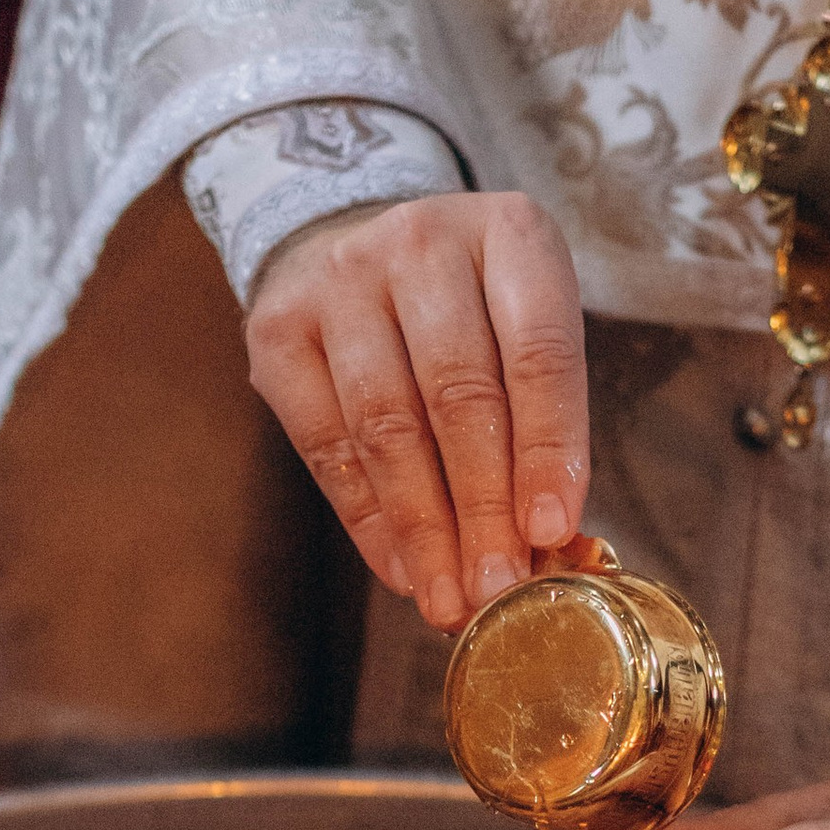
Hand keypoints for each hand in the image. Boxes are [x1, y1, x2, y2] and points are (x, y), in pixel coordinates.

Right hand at [245, 191, 589, 629]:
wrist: (347, 241)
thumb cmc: (466, 306)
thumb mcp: (524, 326)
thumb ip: (541, 416)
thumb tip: (545, 544)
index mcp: (509, 232)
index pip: (539, 352)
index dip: (547, 450)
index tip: (551, 531)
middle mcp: (420, 240)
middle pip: (458, 395)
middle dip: (483, 507)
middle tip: (499, 588)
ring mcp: (340, 278)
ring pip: (388, 425)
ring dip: (424, 526)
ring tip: (450, 597)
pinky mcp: (278, 326)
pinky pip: (325, 442)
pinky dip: (368, 517)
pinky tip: (401, 568)